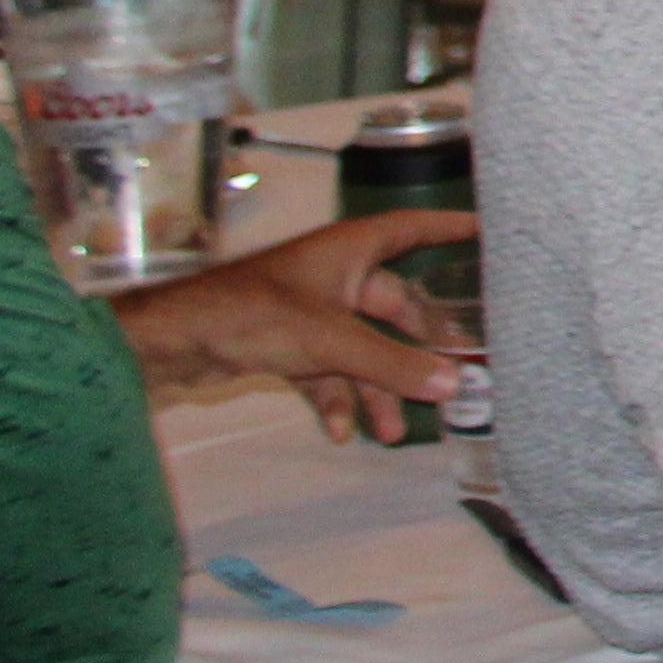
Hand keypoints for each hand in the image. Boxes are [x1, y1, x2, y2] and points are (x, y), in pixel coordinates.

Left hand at [114, 212, 470, 443]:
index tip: (488, 232)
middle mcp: (334, 274)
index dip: (448, 229)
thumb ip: (394, 365)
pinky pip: (326, 369)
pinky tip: (342, 433)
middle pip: (392, 307)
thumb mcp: (332, 342)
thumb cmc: (257, 315)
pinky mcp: (286, 342)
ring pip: (360, 348)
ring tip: (396, 431)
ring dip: (376, 387)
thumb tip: (456, 385)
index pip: (412, 230)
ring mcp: (309, 310)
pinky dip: (335, 397)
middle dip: (417, 348)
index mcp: (350, 250)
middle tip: (455, 372)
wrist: (175, 341)